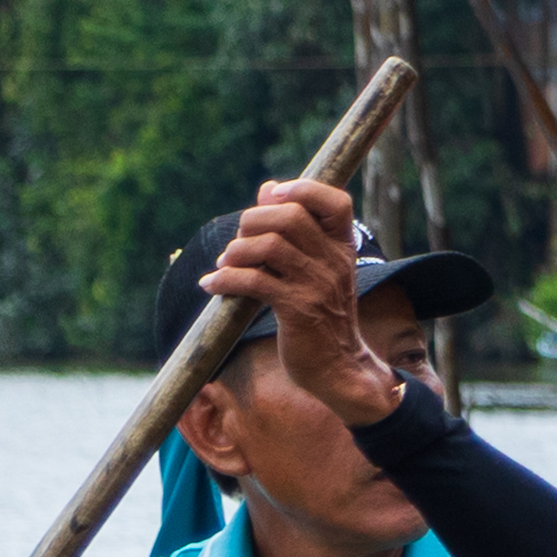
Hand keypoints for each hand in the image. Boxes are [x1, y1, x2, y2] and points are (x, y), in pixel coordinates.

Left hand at [206, 176, 400, 419]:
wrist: (339, 367)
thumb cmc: (323, 316)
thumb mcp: (319, 270)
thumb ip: (297, 231)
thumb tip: (268, 189)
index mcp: (343, 248)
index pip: (335, 202)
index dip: (302, 189)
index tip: (273, 197)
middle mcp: (334, 263)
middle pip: (290, 217)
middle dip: (251, 222)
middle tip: (239, 244)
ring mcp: (318, 286)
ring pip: (268, 245)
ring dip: (235, 252)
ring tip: (226, 265)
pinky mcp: (298, 311)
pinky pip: (253, 281)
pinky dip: (224, 280)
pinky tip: (213, 285)